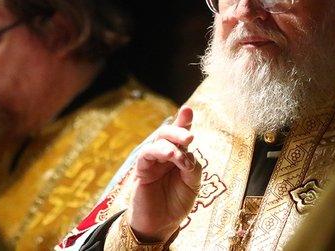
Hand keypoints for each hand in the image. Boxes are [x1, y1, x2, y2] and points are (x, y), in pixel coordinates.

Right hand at [126, 105, 201, 242]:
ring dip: (171, 144)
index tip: (188, 109)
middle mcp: (165, 155)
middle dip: (179, 130)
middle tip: (189, 137)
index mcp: (179, 156)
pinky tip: (171, 157)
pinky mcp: (141, 170)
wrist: (160, 225)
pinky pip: (147, 154)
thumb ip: (193, 168)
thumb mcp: (192, 185)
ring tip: (180, 155)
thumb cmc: (176, 203)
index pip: (181, 135)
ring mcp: (153, 161)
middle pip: (168, 133)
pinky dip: (160, 152)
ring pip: (158, 141)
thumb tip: (189, 154)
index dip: (184, 121)